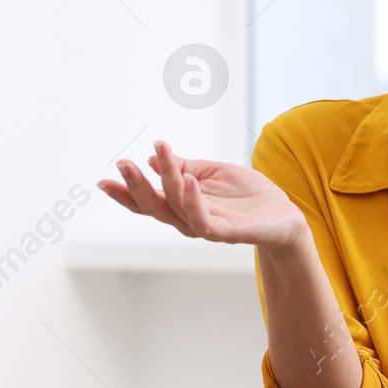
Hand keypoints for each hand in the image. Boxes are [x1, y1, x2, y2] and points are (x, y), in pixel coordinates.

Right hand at [98, 140, 307, 247]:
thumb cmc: (247, 195)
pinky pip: (204, 221)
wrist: (283, 214)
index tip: (104, 180)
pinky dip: (194, 201)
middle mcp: (188, 219)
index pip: (147, 200)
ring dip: (164, 183)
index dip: (126, 192)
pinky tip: (189, 181)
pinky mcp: (227, 232)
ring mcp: (206, 227)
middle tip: (123, 164)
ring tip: (158, 157)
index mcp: (181, 205)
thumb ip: (185, 166)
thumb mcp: (212, 171)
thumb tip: (154, 156)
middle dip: (136, 186)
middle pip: (154, 207)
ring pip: (176, 209)